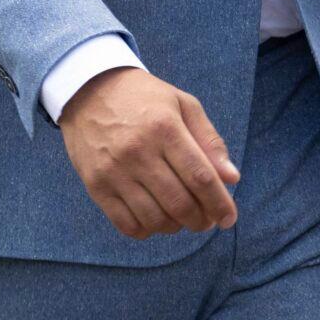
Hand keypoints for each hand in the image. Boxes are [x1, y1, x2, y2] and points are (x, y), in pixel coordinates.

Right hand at [58, 66, 239, 239]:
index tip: (228, 219)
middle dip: (201, 220)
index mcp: (164, 128)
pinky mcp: (95, 186)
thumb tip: (232, 179)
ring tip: (181, 218)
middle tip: (207, 220)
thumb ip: (209, 140)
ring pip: (154, 219)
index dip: (219, 204)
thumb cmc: (143, 98)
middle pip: (179, 203)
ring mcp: (114, 171)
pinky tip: (155, 219)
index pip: (200, 177)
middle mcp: (138, 151)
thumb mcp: (182, 104)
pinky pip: (126, 224)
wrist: (87, 89)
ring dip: (175, 227)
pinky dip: (147, 230)